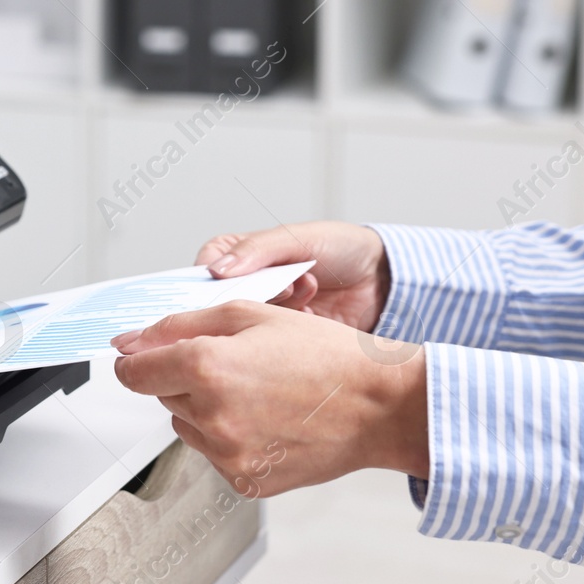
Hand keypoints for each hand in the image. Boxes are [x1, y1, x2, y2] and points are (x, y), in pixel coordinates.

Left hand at [112, 301, 428, 496]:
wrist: (379, 406)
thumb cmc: (325, 356)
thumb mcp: (248, 315)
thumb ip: (179, 325)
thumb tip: (131, 341)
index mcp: (206, 368)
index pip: (133, 372)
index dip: (138, 360)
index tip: (145, 356)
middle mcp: (212, 416)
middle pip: (162, 396)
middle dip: (184, 378)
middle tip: (235, 365)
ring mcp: (228, 454)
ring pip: (186, 425)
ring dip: (205, 408)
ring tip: (256, 393)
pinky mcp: (245, 480)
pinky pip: (214, 453)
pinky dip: (229, 437)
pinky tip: (267, 420)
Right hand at [197, 222, 389, 333]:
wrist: (382, 281)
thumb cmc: (339, 248)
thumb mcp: (296, 238)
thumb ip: (255, 250)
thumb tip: (216, 269)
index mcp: (237, 257)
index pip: (201, 274)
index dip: (208, 286)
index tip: (226, 291)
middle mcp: (245, 287)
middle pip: (218, 307)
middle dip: (251, 299)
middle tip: (281, 290)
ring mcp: (264, 315)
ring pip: (244, 328)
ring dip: (277, 311)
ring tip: (305, 291)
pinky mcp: (282, 341)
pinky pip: (270, 345)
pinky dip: (292, 329)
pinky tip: (313, 311)